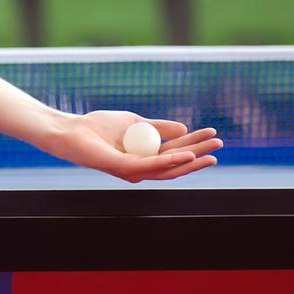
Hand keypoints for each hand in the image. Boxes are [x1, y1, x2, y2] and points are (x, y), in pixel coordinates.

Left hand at [36, 111, 222, 182]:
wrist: (73, 131)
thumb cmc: (99, 127)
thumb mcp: (136, 123)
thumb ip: (158, 127)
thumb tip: (184, 129)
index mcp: (145, 157)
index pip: (176, 153)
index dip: (196, 143)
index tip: (213, 133)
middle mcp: (142, 168)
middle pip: (177, 163)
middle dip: (200, 154)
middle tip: (220, 144)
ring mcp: (134, 170)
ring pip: (169, 168)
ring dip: (192, 159)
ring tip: (211, 152)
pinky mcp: (124, 168)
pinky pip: (152, 166)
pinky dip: (171, 161)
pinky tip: (187, 154)